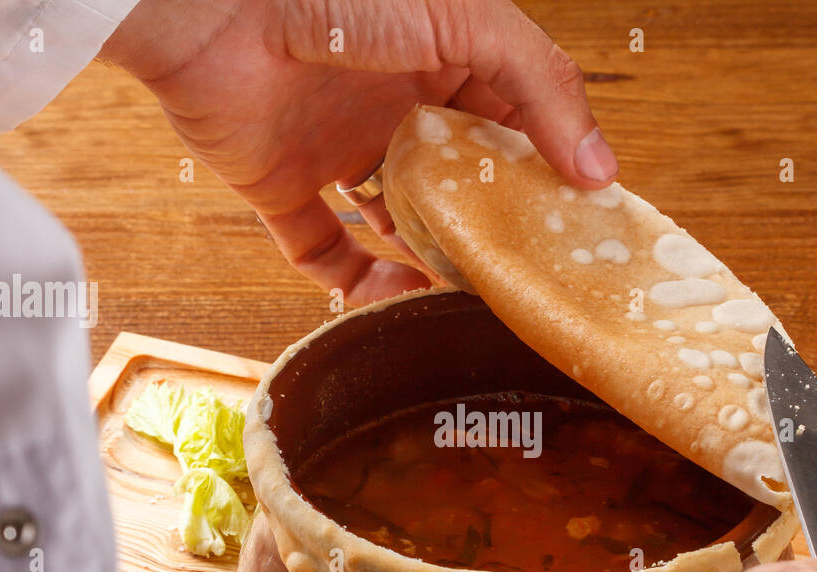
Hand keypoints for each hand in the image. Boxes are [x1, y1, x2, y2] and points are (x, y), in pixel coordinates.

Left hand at [101, 0, 617, 304]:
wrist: (216, 7)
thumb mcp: (468, 21)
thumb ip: (541, 86)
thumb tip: (600, 170)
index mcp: (440, 62)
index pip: (508, 126)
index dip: (544, 172)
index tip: (579, 223)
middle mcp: (391, 110)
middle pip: (455, 184)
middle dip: (490, 227)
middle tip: (530, 272)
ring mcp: (336, 152)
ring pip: (397, 226)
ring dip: (431, 261)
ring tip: (473, 294)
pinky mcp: (281, 189)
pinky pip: (327, 255)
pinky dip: (361, 284)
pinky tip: (403, 297)